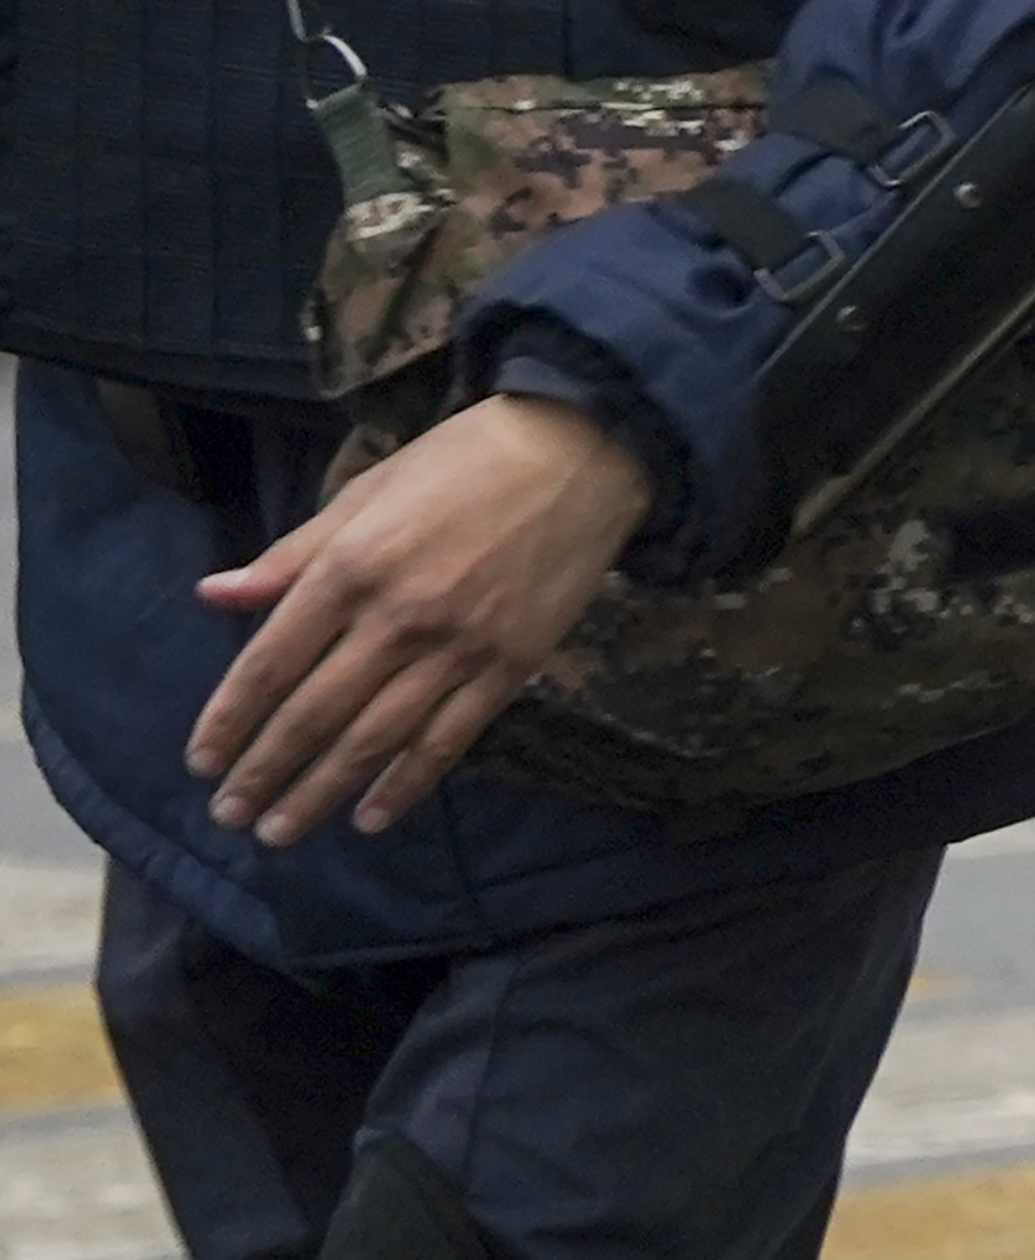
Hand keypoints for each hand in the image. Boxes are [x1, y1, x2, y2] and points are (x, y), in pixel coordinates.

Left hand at [186, 393, 650, 844]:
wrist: (584, 450)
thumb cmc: (464, 460)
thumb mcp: (367, 489)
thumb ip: (292, 554)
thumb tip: (214, 594)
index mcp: (352, 567)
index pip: (270, 664)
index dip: (229, 720)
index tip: (203, 762)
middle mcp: (397, 618)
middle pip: (313, 714)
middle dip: (264, 772)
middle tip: (232, 815)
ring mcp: (458, 648)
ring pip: (373, 740)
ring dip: (320, 792)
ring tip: (281, 831)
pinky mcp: (511, 665)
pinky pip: (448, 741)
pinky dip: (405, 786)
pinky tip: (371, 817)